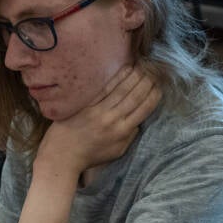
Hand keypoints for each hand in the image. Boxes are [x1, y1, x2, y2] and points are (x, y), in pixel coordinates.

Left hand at [35, 66, 160, 176]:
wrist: (62, 156)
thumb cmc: (89, 156)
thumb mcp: (116, 152)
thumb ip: (129, 137)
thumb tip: (139, 122)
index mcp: (122, 132)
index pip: (144, 110)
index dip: (153, 96)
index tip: (159, 86)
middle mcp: (112, 119)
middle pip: (135, 96)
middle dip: (147, 82)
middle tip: (154, 71)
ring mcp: (99, 111)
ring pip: (122, 90)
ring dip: (134, 76)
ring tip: (143, 67)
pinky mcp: (86, 105)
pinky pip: (105, 88)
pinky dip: (117, 77)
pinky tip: (125, 69)